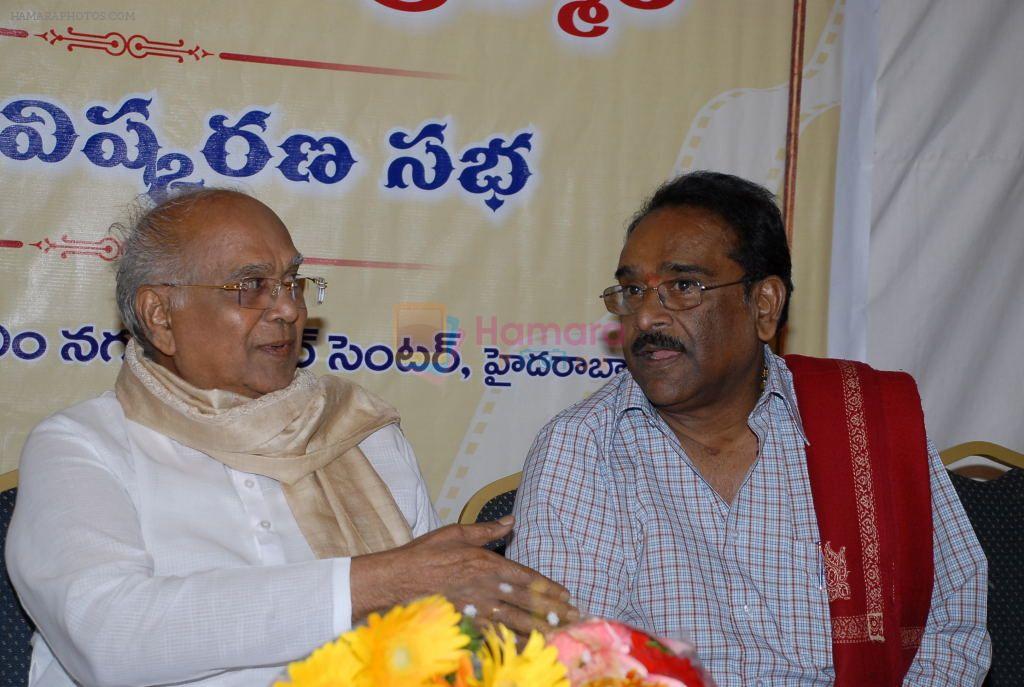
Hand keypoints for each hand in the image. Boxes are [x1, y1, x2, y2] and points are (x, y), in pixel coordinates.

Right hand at [351, 516, 577, 635]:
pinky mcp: (465, 622)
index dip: (549, 588)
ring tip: (560, 633)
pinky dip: (513, 640)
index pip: (526, 578)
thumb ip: (487, 530)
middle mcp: (486, 587)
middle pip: (527, 602)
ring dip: (540, 627)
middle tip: (575, 617)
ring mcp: (476, 608)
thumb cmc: (425, 553)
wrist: (397, 579)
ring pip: (515, 621)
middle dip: (553, 610)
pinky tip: (526, 646)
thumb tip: (511, 520)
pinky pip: (494, 633)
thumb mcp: (456, 533)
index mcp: (487, 563)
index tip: (567, 595)